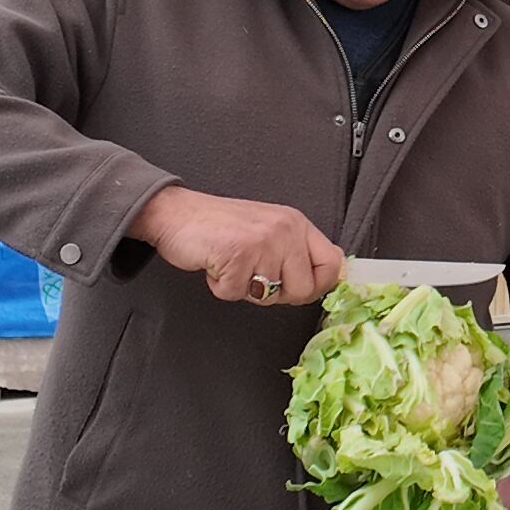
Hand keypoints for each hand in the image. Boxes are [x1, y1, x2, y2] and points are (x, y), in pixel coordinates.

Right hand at [130, 185, 342, 305]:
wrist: (176, 213)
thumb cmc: (220, 226)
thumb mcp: (268, 231)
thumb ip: (294, 253)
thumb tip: (318, 283)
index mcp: (296, 224)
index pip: (332, 262)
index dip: (319, 285)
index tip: (298, 289)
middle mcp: (285, 229)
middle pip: (304, 289)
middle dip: (276, 294)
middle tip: (252, 275)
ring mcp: (262, 241)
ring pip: (268, 296)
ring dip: (243, 288)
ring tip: (231, 264)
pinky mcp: (237, 254)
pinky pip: (236, 293)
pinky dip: (221, 287)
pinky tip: (216, 264)